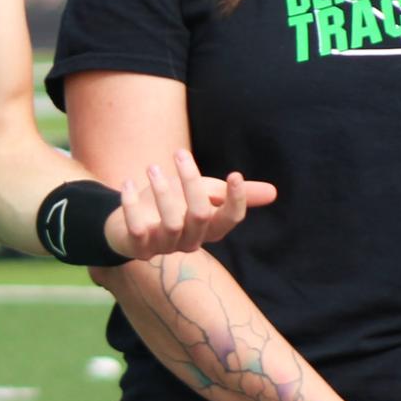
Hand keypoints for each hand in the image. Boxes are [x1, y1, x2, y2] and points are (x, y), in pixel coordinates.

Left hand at [105, 150, 277, 260]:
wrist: (126, 225)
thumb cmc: (171, 205)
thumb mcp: (202, 195)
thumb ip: (230, 193)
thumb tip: (274, 192)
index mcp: (209, 228)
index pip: (230, 220)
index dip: (236, 200)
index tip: (234, 174)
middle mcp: (190, 241)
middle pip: (200, 215)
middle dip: (191, 182)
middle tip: (179, 153)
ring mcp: (164, 246)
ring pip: (171, 223)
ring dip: (162, 191)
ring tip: (152, 167)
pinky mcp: (137, 247)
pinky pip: (137, 229)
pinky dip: (132, 206)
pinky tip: (127, 185)